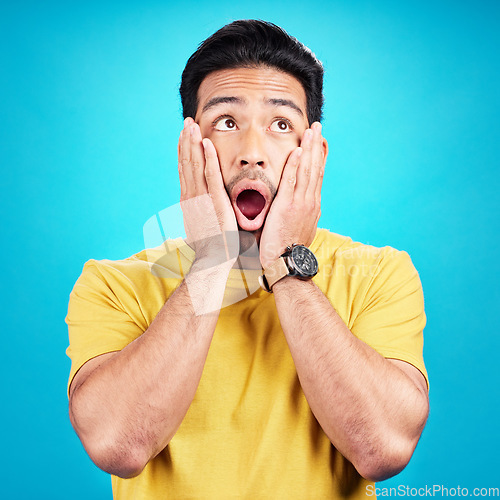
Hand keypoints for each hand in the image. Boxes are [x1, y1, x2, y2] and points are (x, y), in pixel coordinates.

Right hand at [178, 118, 238, 264]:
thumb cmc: (210, 246)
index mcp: (188, 201)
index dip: (184, 152)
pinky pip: (211, 175)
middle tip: (186, 123)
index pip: (185, 171)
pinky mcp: (214, 201)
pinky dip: (208, 158)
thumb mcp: (200, 225)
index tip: (184, 137)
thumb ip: (199, 213)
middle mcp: (191, 196)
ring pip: (195, 165)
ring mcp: (201, 198)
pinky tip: (207, 143)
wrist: (212, 259)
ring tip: (192, 126)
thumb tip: (197, 210)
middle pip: (186, 163)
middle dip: (186, 141)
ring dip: (193, 143)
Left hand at [259, 122, 326, 268]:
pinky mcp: (288, 206)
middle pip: (316, 168)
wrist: (286, 262)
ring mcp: (301, 203)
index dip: (319, 157)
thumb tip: (299, 209)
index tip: (319, 142)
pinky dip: (296, 164)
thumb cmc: (288, 248)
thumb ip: (299, 214)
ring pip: (307, 170)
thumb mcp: (299, 228)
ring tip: (312, 130)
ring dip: (310, 148)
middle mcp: (310, 201)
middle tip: (318, 127)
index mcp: (312, 205)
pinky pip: (292, 180)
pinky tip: (298, 150)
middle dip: (317, 146)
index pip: (317, 175)